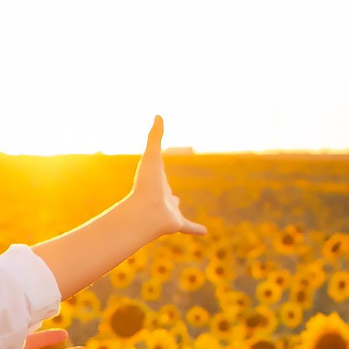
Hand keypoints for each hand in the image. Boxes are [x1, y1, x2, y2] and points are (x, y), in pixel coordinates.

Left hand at [130, 116, 207, 239]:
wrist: (144, 212)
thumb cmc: (145, 184)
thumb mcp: (152, 155)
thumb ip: (155, 136)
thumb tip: (158, 115)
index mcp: (157, 184)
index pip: (160, 177)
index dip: (159, 172)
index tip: (159, 169)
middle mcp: (162, 198)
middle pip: (168, 196)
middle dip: (170, 195)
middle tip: (173, 197)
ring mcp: (169, 212)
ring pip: (175, 212)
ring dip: (178, 213)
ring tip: (180, 212)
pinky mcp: (177, 224)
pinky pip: (188, 227)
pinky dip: (196, 229)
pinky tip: (204, 233)